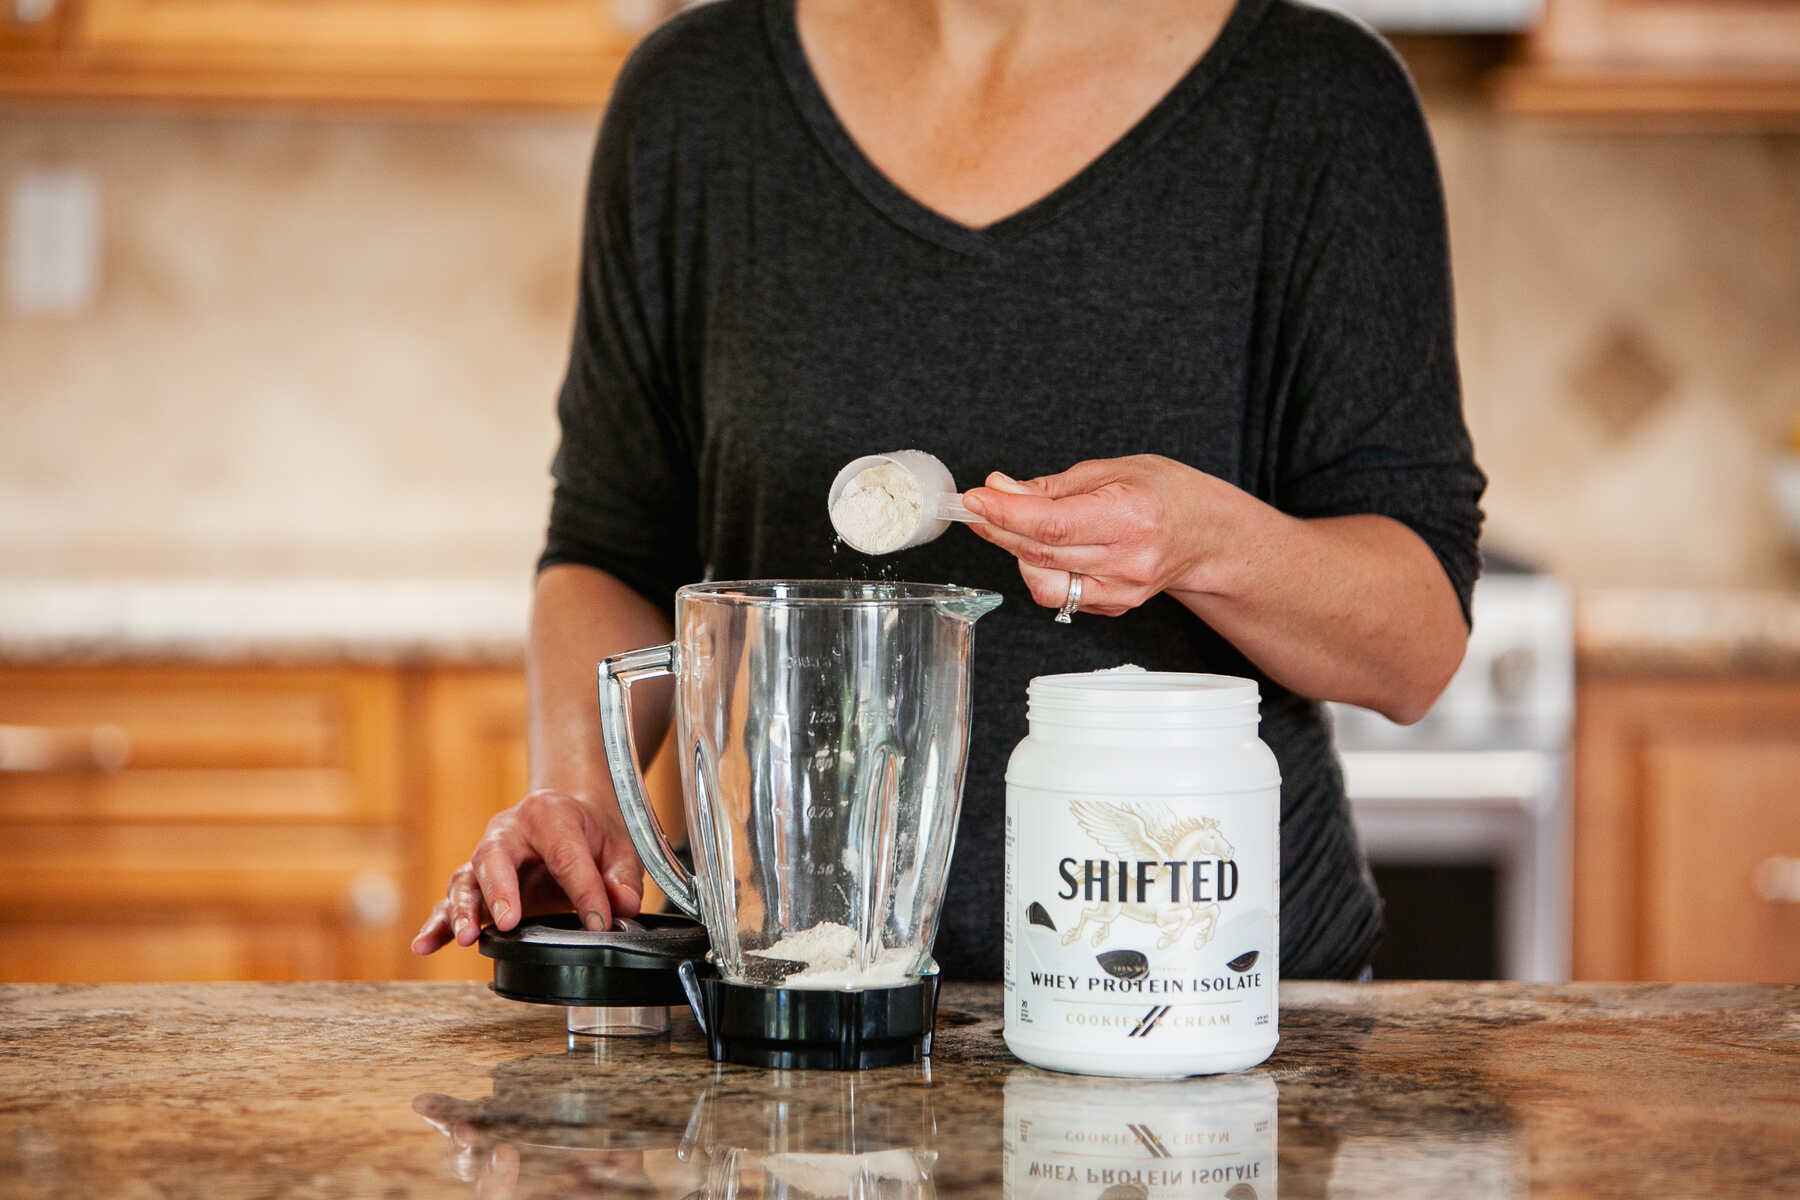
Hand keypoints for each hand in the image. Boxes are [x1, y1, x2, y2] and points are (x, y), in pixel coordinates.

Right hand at [411, 788, 643, 953]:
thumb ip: (622, 877)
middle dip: (500, 890)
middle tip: (509, 922)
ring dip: (463, 910)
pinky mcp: (476, 884)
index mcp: (550, 814)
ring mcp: (487, 858)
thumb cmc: (592, 832)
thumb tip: (622, 906)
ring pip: (465, 879)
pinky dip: (437, 924)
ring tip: (467, 937)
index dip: (584, 893)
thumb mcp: (621, 847)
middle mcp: (509, 831)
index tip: (599, 923)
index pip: (566, 856)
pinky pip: (449, 902)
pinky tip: (425, 945)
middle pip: (494, 857)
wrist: (568, 812)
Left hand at [962, 455, 1244, 616]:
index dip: (1005, 513)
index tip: (975, 499)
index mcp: (1131, 518)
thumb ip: (1051, 487)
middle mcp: (1127, 561)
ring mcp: (1121, 591)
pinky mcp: (1114, 608)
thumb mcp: (1111, 471)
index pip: (1051, 525)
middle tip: (979, 505)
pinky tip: (1050, 549)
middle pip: (1040, 554)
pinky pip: (1060, 596)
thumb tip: (1000, 489)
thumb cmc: (1165, 494)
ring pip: (1043, 583)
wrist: (1206, 535)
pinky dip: (1042, 571)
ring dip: (1016, 554)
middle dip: (999, 528)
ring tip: (1018, 526)